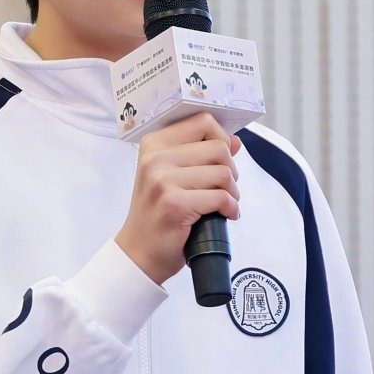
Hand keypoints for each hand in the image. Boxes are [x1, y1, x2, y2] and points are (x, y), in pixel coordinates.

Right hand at [115, 113, 241, 284]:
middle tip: (224, 187)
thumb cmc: (158, 212)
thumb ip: (201, 154)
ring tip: (223, 204)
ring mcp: (163, 180)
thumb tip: (235, 140)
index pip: (203, 121)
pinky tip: (225, 215)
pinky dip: (231, 208)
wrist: (139, 251)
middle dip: (231, 170)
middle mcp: (156, 157)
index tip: (220, 159)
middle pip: (219, 147)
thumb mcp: (172, 176)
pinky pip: (221, 197)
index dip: (221, 139)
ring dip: (232, 192)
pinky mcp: (175, 203)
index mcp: (154, 143)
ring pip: (223, 172)